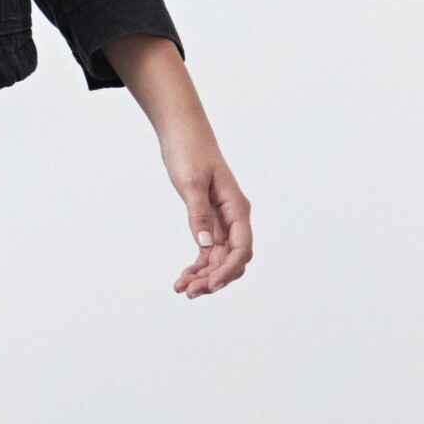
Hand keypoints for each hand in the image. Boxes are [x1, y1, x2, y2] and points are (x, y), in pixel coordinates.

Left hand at [161, 130, 252, 299]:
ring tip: (182, 288)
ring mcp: (223, 220)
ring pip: (220, 258)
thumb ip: (199, 213)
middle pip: (232, 258)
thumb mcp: (191, 182)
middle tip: (189, 292)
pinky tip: (184, 276)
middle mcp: (234, 216)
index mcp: (237, 207)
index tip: (211, 285)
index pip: (242, 248)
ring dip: (204, 276)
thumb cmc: (189, 151)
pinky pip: (209, 250)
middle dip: (214, 278)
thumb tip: (206, 245)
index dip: (229, 270)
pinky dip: (198, 265)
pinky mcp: (209, 219)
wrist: (182, 132)